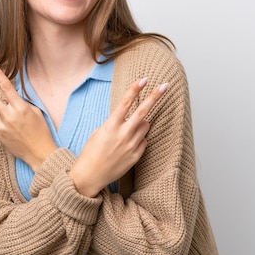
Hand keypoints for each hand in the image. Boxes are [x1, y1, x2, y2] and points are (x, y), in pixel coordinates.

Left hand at [0, 61, 56, 170]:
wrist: (39, 154)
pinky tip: (13, 127)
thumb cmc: (41, 131)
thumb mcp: (35, 112)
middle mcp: (9, 117)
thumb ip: (19, 103)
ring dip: (1, 107)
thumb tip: (6, 98)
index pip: (6, 87)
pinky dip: (2, 118)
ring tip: (16, 119)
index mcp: (20, 108)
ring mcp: (1, 126)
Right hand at [68, 77, 168, 197]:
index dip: (135, 89)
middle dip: (154, 97)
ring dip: (140, 123)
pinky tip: (126, 146)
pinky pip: (144, 141)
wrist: (90, 176)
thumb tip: (134, 118)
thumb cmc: (91, 152)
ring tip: (126, 132)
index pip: (125, 103)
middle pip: (143, 112)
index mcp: (110, 126)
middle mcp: (123, 135)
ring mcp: (131, 146)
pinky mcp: (136, 156)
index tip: (144, 79)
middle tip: (165, 85)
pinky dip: (138, 139)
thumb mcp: (99, 132)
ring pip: (145, 126)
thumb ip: (116, 123)